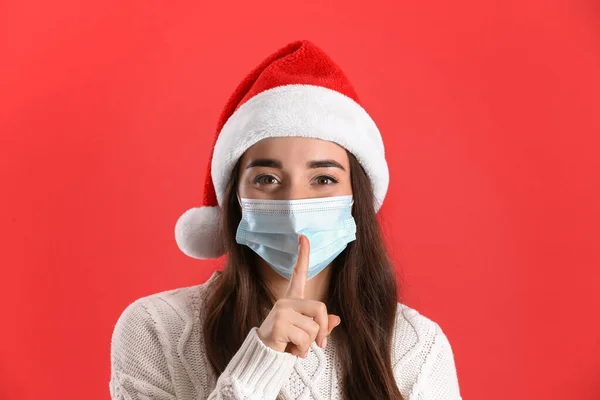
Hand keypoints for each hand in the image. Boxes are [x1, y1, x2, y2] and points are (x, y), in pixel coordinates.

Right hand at [257, 235, 340, 356]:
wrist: (264, 356)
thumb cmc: (285, 342)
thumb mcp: (306, 333)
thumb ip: (321, 325)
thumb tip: (337, 319)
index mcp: (292, 300)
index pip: (299, 274)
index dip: (302, 255)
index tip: (303, 237)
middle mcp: (286, 301)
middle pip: (320, 308)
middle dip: (322, 329)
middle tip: (318, 344)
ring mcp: (282, 310)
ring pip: (313, 327)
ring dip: (309, 344)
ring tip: (296, 346)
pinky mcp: (280, 323)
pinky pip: (305, 337)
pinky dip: (302, 350)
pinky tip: (292, 350)